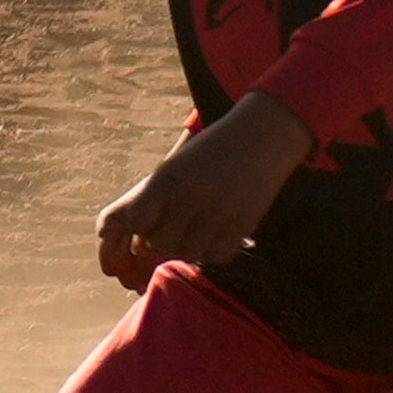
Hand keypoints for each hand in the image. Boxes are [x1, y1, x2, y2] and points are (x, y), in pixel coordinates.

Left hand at [96, 95, 310, 292]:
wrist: (261, 136)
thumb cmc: (210, 151)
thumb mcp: (174, 166)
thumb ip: (153, 197)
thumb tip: (131, 235)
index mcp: (167, 179)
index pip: (137, 221)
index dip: (138, 228)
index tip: (147, 224)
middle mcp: (190, 197)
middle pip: (160, 244)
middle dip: (158, 243)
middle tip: (170, 231)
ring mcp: (217, 213)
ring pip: (188, 253)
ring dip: (185, 248)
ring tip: (191, 231)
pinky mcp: (242, 225)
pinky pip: (217, 255)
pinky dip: (211, 251)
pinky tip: (214, 234)